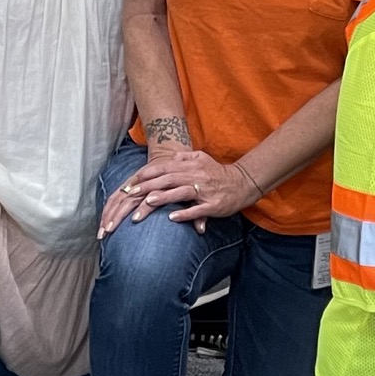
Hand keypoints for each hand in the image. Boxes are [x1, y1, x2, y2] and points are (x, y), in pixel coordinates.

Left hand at [98, 145, 256, 232]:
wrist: (243, 183)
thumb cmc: (219, 173)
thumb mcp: (203, 159)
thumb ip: (186, 158)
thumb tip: (172, 157)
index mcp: (192, 166)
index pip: (166, 168)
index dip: (149, 174)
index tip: (133, 181)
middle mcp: (196, 177)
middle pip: (169, 179)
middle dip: (149, 186)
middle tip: (131, 194)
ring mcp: (205, 191)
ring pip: (181, 192)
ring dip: (164, 197)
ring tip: (148, 203)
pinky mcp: (213, 205)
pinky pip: (197, 209)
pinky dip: (184, 214)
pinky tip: (172, 218)